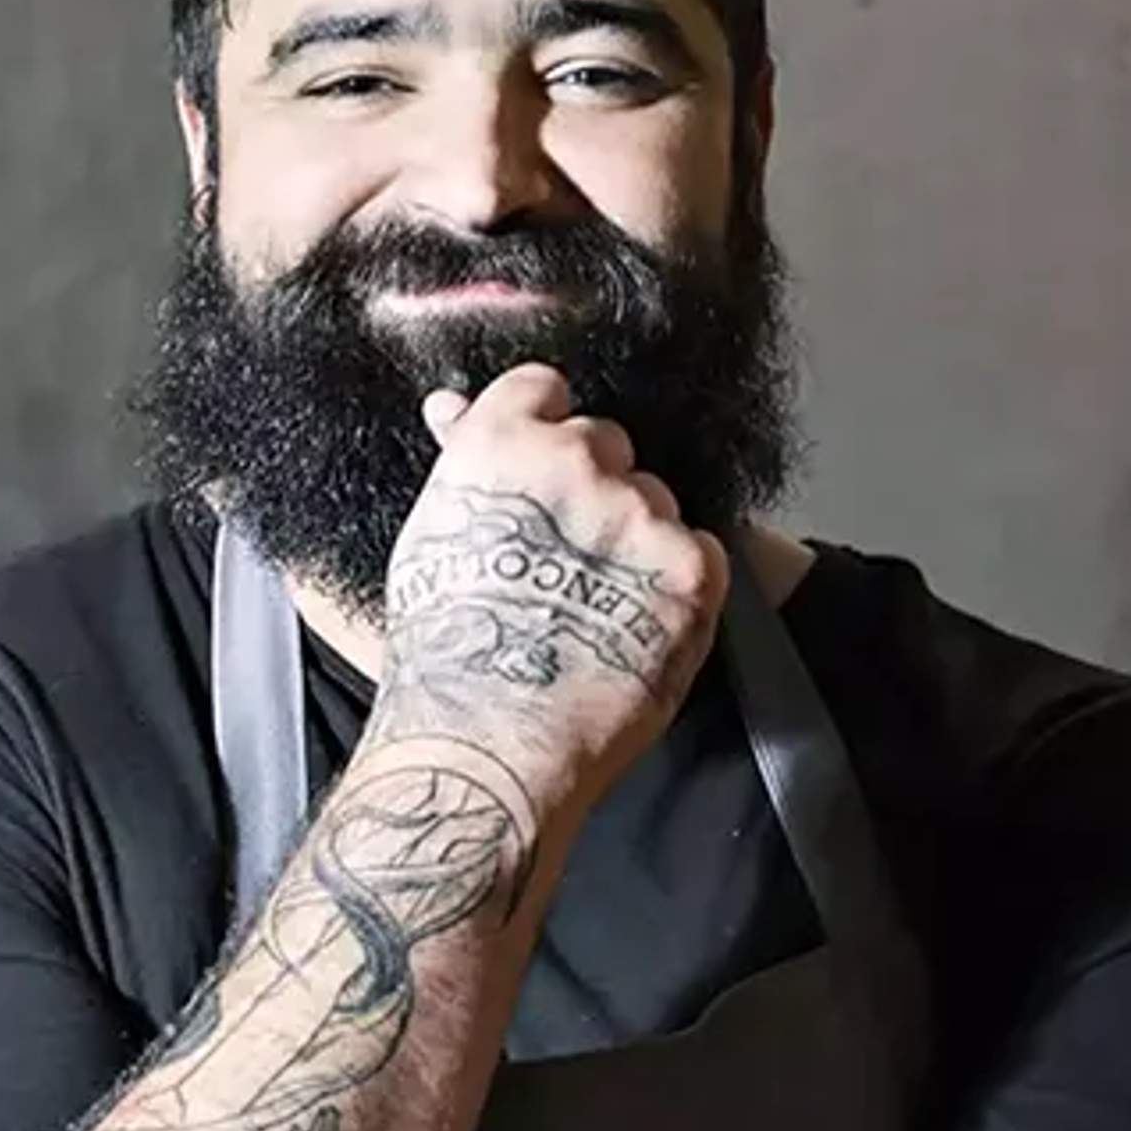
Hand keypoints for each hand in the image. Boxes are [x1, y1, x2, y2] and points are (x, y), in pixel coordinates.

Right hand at [369, 365, 728, 820]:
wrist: (488, 741)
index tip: (544, 473)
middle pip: (607, 443)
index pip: (544, 388)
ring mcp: (640, 514)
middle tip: (567, 560)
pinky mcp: (692, 570)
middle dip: (594, 491)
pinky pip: (701, 553)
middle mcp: (576, 460)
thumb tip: (451, 405)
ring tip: (599, 608)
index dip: (545, 429)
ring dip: (639, 541)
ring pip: (656, 502)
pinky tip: (637, 626)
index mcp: (501, 442)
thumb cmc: (442, 655)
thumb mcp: (428, 540)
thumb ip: (460, 465)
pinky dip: (678, 587)